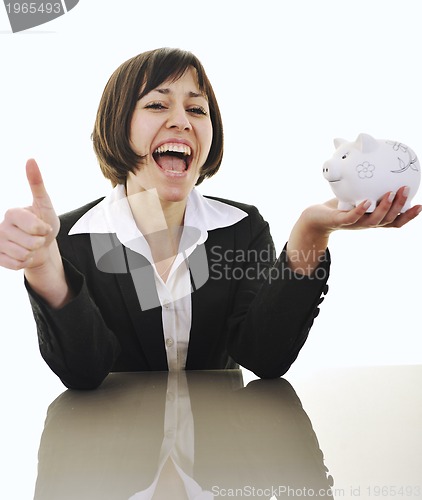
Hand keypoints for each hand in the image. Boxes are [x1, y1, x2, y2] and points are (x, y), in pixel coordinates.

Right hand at [0, 159, 59, 270]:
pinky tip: (24, 255)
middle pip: (29, 243)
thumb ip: (37, 183)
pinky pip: (15, 265)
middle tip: (37, 238)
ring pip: (22, 254)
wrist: (42, 246)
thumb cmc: (44, 222)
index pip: (33, 226)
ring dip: (32, 253)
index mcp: (12, 213)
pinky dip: (24, 263)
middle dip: (39, 243)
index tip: (44, 227)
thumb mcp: (44, 204)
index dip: (43, 230)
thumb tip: (30, 159)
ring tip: (31, 246)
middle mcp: (1, 226)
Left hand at [303, 186, 421, 234]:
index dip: (408, 216)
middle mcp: (367, 223)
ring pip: (373, 220)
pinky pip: (351, 217)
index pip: (395, 221)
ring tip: (390, 192)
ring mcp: (354, 223)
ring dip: (384, 207)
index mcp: (374, 217)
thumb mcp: (358, 191)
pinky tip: (366, 201)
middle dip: (399, 205)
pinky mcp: (339, 221)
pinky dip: (360, 210)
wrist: (317, 216)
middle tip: (405, 188)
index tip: (420, 205)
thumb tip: (366, 141)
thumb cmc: (341, 204)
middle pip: (388, 219)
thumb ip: (367, 177)